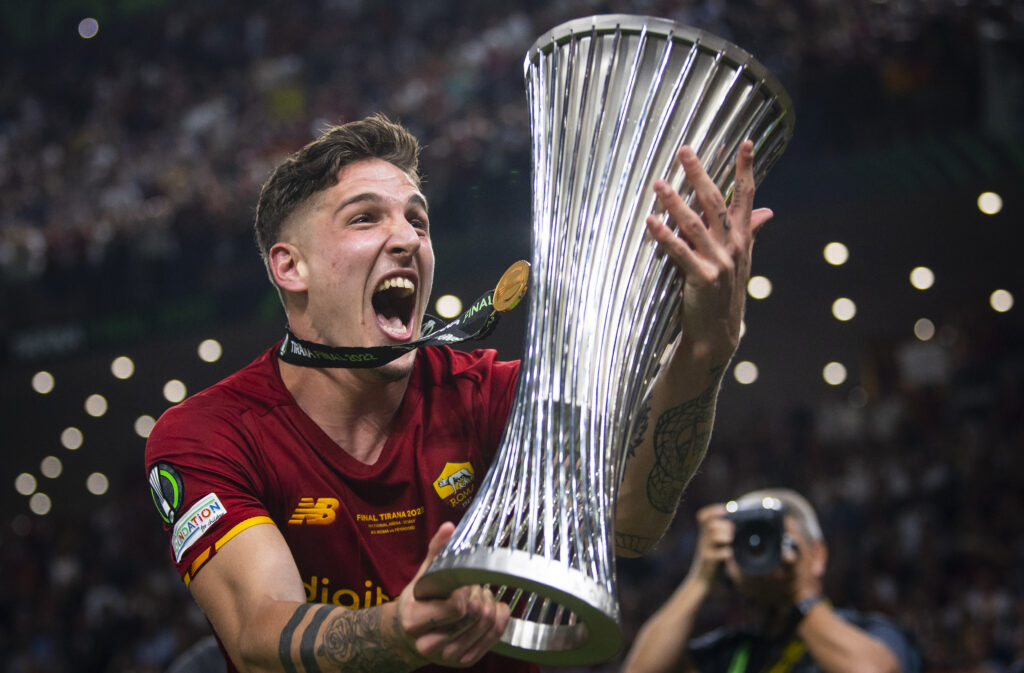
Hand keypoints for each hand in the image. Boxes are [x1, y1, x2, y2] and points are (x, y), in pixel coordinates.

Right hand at [391, 523, 510, 667]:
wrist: (411, 634)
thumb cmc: (420, 600)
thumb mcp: (423, 575)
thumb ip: (436, 552)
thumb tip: (449, 527)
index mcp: (414, 620)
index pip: (456, 606)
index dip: (466, 590)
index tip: (462, 582)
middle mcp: (429, 644)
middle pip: (475, 615)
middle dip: (479, 594)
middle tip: (474, 586)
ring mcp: (447, 656)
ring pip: (487, 625)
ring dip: (489, 604)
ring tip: (480, 595)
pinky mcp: (464, 661)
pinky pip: (494, 637)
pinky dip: (500, 618)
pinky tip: (493, 607)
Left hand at [646, 141, 773, 363]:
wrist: (718, 332)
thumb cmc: (725, 292)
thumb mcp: (741, 259)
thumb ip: (750, 231)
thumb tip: (766, 210)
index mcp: (742, 238)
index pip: (745, 196)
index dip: (746, 169)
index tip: (747, 142)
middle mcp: (733, 246)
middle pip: (715, 202)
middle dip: (700, 175)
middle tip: (684, 151)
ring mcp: (718, 262)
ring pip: (694, 224)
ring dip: (674, 202)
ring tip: (658, 183)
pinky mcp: (701, 278)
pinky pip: (679, 252)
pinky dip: (664, 236)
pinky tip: (651, 222)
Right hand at [687, 503, 733, 586]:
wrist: (700, 578)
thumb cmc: (712, 558)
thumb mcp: (713, 543)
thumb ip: (721, 532)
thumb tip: (735, 522)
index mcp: (704, 533)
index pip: (703, 516)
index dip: (713, 510)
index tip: (724, 509)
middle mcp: (703, 539)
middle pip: (711, 525)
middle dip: (724, 525)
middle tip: (732, 532)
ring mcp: (704, 550)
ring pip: (713, 537)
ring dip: (725, 536)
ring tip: (730, 541)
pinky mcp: (708, 561)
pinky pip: (716, 554)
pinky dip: (725, 552)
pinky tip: (729, 553)